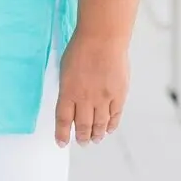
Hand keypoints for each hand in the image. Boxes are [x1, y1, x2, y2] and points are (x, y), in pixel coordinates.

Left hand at [54, 32, 128, 147]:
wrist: (103, 38)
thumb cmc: (81, 47)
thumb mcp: (65, 68)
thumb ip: (68, 87)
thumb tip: (70, 101)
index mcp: (68, 91)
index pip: (63, 119)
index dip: (61, 134)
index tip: (61, 142)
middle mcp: (85, 98)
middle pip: (83, 126)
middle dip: (81, 137)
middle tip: (82, 142)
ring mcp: (103, 98)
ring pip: (100, 124)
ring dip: (96, 134)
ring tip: (95, 139)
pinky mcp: (119, 95)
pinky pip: (115, 116)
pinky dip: (111, 125)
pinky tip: (109, 129)